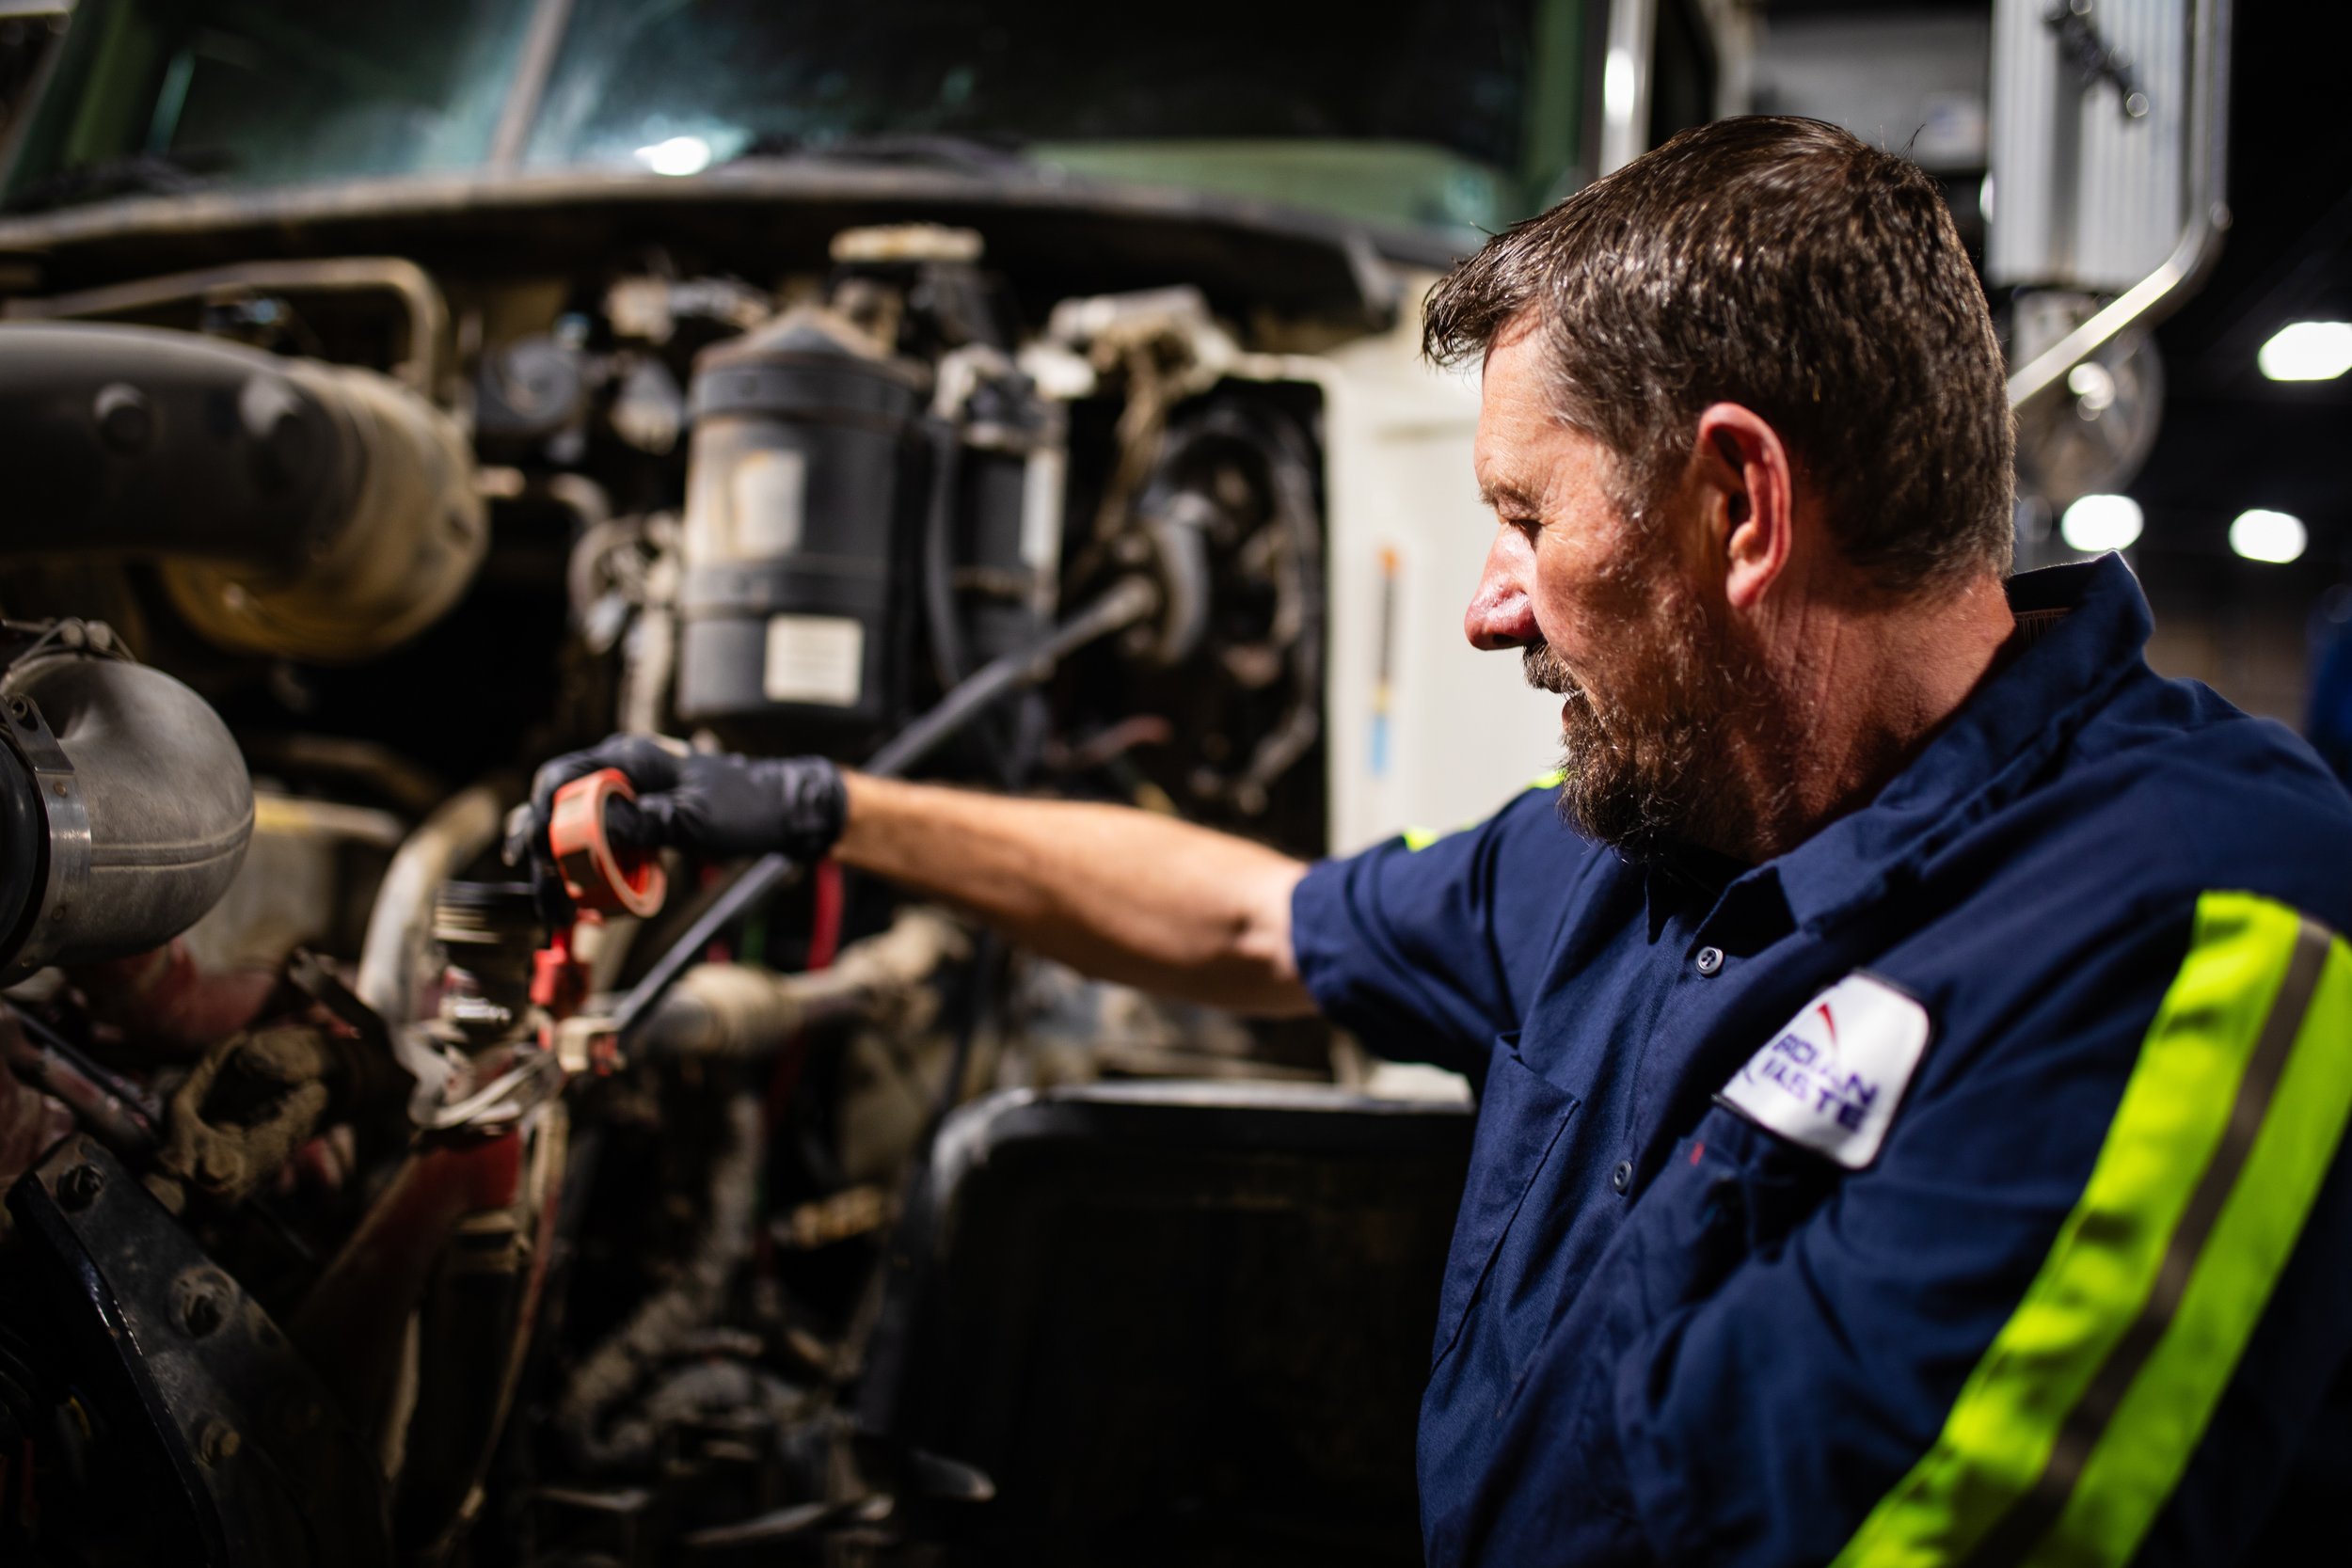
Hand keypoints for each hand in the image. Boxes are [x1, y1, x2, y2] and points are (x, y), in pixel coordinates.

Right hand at [505, 734, 847, 880]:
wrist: (779, 813)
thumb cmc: (744, 807)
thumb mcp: (695, 818)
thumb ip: (644, 822)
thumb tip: (592, 830)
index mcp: (628, 760)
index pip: (560, 778)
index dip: (539, 816)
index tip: (535, 856)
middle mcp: (619, 775)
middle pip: (557, 810)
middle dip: (544, 857)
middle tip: (547, 901)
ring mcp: (626, 800)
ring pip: (573, 833)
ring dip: (562, 873)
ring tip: (559, 915)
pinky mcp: (637, 824)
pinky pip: (599, 848)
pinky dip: (588, 876)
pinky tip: (584, 907)